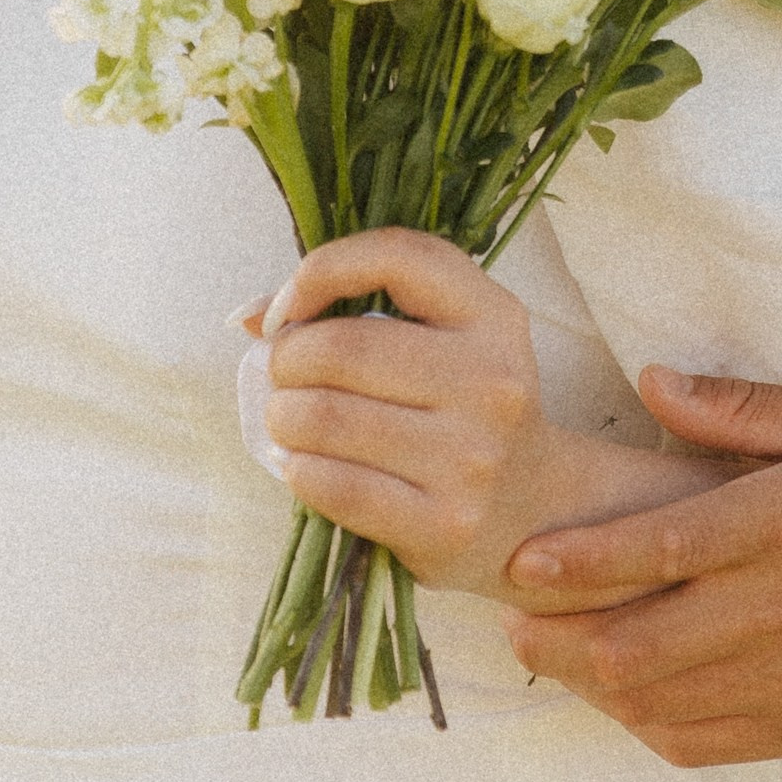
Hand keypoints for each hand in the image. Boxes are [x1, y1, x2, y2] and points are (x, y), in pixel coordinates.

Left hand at [254, 230, 582, 598]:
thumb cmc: (459, 408)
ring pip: (322, 418)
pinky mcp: (443, 523)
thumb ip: (357, 308)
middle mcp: (492, 383)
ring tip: (292, 423)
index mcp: (493, 318)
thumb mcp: (442, 339)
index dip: (321, 271)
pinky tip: (306, 466)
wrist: (531, 507)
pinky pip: (330, 484)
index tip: (290, 310)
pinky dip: (297, 471)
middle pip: (339, 350)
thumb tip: (250, 319)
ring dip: (282, 419)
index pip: (395, 257)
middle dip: (285, 361)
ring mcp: (472, 458)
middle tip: (286, 379)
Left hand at [501, 372, 781, 764]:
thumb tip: (651, 385)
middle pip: (642, 644)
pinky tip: (627, 703)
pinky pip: (713, 744)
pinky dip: (653, 729)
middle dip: (561, 639)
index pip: (662, 548)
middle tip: (515, 621)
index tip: (523, 563)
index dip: (581, 561)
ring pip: (666, 703)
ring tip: (556, 658)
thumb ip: (743, 408)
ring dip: (596, 687)